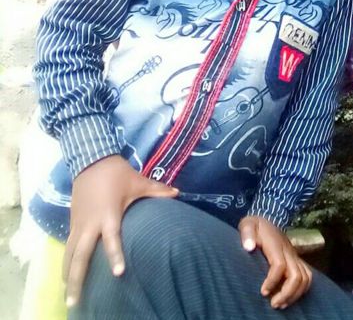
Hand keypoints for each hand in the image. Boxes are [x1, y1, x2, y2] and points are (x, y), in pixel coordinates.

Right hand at [64, 155, 177, 307]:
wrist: (90, 159)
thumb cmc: (117, 173)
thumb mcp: (138, 181)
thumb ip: (157, 190)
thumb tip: (178, 193)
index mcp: (108, 215)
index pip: (112, 239)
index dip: (115, 255)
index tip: (118, 273)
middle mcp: (90, 223)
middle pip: (80, 256)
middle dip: (76, 279)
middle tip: (74, 302)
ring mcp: (79, 224)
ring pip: (69, 254)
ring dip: (67, 274)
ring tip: (68, 296)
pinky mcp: (72, 222)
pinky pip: (68, 246)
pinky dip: (66, 261)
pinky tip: (66, 276)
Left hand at [239, 216, 311, 309]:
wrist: (268, 218)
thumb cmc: (256, 225)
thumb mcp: (247, 224)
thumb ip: (247, 234)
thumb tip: (249, 247)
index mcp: (275, 245)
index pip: (280, 265)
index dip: (273, 281)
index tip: (263, 292)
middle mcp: (288, 251)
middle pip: (296, 275)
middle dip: (287, 293)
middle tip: (273, 304)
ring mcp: (294, 256)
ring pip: (305, 278)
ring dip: (295, 294)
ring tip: (281, 304)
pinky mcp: (297, 260)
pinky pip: (307, 276)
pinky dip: (301, 289)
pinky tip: (289, 297)